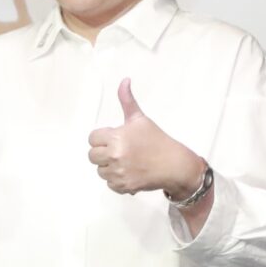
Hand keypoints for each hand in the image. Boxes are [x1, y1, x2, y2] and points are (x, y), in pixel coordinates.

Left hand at [87, 79, 203, 197]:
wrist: (173, 164)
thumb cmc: (157, 140)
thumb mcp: (140, 119)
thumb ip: (127, 101)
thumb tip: (125, 80)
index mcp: (116, 137)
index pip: (92, 138)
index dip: (102, 138)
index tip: (114, 139)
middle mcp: (115, 155)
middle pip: (92, 156)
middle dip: (103, 153)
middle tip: (119, 151)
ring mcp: (118, 172)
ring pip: (100, 171)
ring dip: (109, 167)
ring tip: (125, 162)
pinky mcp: (123, 186)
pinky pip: (109, 184)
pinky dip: (117, 180)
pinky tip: (129, 172)